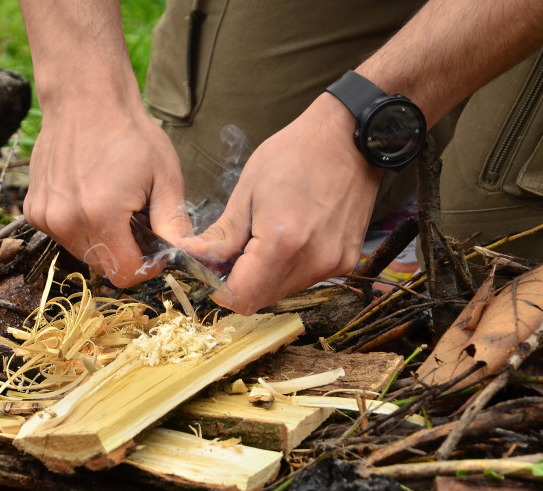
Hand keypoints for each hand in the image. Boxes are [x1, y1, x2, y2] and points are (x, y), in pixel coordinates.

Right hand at [23, 100, 191, 287]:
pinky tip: (90, 197)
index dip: (146, 267)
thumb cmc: (129, 133)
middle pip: (103, 266)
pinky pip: (64, 236)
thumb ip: (174, 223)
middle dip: (124, 252)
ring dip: (102, 240)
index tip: (155, 248)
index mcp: (100, 214)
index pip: (124, 274)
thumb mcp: (165, 176)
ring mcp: (45, 217)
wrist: (85, 99)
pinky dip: (80, 227)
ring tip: (113, 204)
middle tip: (136, 218)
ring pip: (83, 253)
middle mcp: (65, 221)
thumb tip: (185, 256)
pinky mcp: (34, 211)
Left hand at [179, 94, 383, 313]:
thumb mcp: (247, 192)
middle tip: (235, 250)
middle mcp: (313, 263)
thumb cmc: (294, 154)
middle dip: (242, 282)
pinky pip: (305, 278)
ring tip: (264, 237)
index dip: (221, 290)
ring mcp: (333, 264)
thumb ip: (221, 237)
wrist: (349, 138)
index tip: (214, 270)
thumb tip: (194, 259)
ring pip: (283, 291)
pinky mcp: (345, 261)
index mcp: (282, 244)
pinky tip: (289, 236)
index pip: (242, 298)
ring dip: (265, 276)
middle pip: (263, 299)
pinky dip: (289, 267)